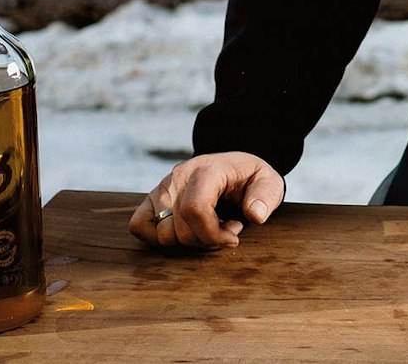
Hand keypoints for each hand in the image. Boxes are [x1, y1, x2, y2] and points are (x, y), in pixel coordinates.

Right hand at [129, 151, 285, 249]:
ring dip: (187, 241)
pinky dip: (159, 238)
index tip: (233, 238)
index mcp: (206, 170)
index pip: (194, 209)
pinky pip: (139, 226)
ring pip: (161, 234)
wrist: (231, 167)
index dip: (213, 234)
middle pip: (179, 229)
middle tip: (225, 231)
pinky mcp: (151, 199)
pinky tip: (185, 231)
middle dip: (205, 241)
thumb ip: (266, 196)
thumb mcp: (269, 181)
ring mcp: (162, 187)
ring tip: (208, 228)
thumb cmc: (249, 178)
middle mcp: (178, 177)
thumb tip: (254, 215)